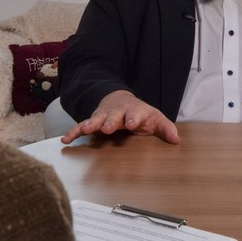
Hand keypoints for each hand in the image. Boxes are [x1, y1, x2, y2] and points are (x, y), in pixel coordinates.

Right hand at [60, 90, 179, 144]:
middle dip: (109, 121)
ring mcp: (103, 116)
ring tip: (84, 130)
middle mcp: (117, 113)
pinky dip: (73, 132)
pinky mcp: (93, 121)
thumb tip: (176, 139)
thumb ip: (165, 128)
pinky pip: (81, 127)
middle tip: (106, 128)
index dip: (134, 119)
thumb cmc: (140, 114)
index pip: (135, 114)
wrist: (120, 100)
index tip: (132, 124)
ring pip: (95, 119)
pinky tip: (65, 140)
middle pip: (113, 116)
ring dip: (90, 124)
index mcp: (134, 112)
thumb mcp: (154, 118)